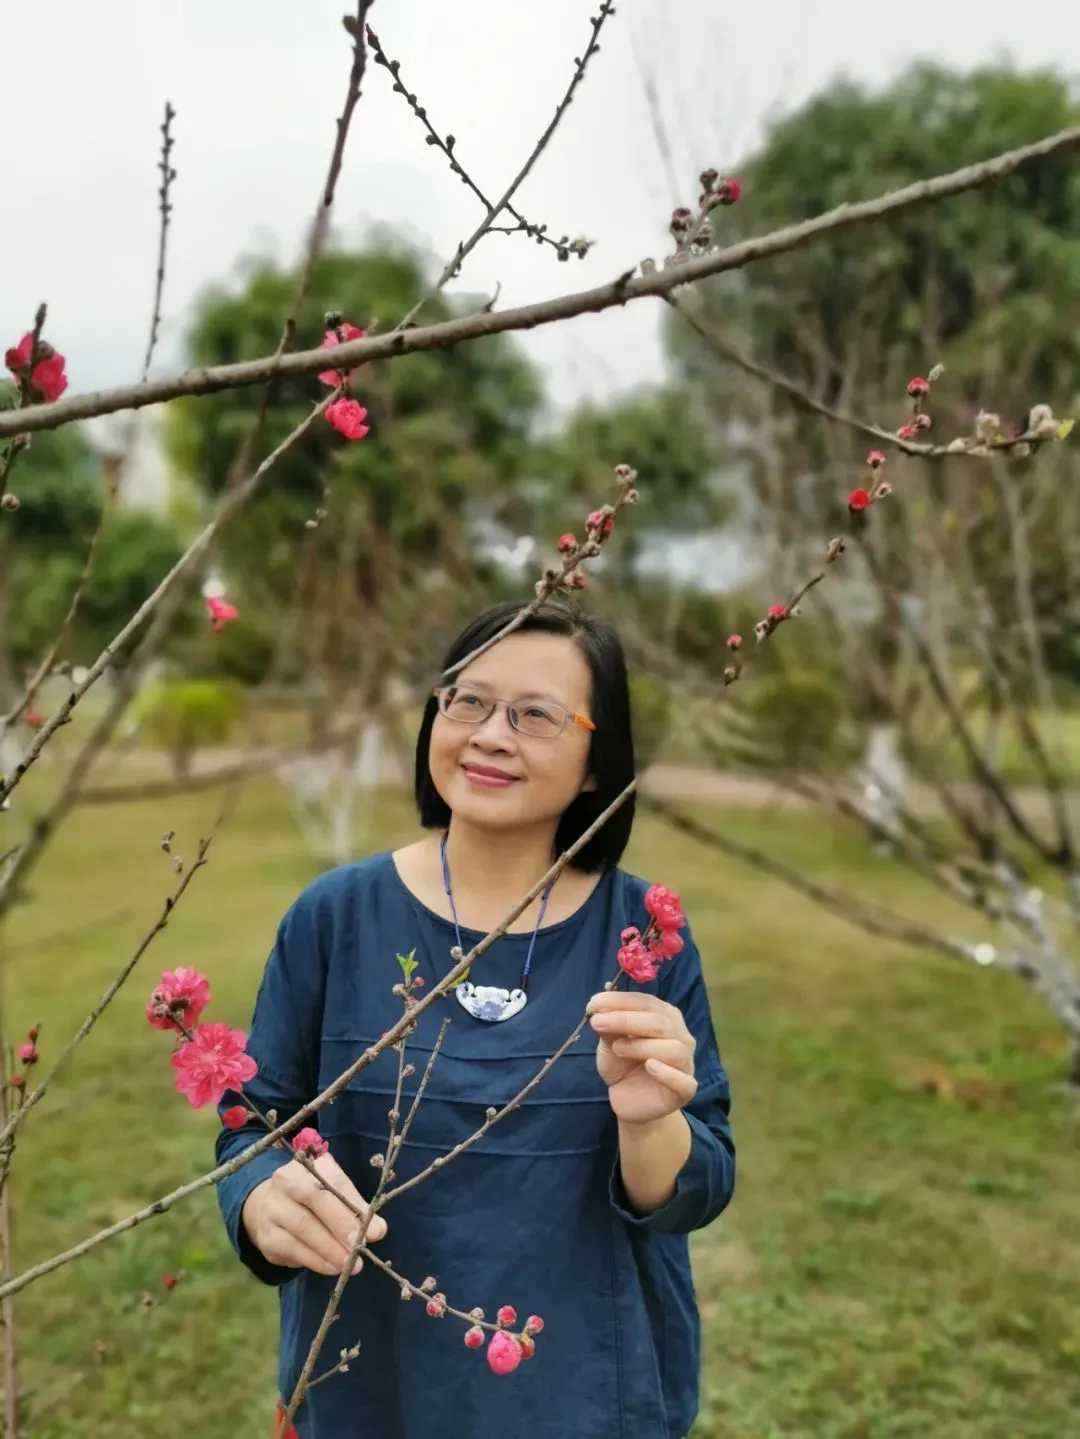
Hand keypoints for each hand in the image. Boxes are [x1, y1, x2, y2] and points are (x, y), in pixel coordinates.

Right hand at [241, 1149, 387, 1276]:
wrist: (268, 1206)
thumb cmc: (311, 1197)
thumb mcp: (332, 1191)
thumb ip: (355, 1207)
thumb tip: (378, 1230)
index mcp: (309, 1165)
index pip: (334, 1182)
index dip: (356, 1206)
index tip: (376, 1231)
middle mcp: (286, 1182)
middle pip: (316, 1201)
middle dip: (342, 1226)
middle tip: (360, 1248)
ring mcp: (273, 1208)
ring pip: (304, 1228)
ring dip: (331, 1249)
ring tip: (350, 1264)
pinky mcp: (267, 1236)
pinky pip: (293, 1249)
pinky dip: (316, 1261)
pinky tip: (332, 1268)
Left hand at [588, 990, 696, 1124]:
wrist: (630, 1101)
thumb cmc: (624, 1065)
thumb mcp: (611, 1043)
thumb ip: (609, 1026)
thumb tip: (598, 1005)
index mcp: (666, 1018)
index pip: (647, 1003)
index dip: (621, 1001)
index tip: (595, 1002)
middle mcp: (681, 1037)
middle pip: (660, 1023)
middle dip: (626, 1020)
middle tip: (597, 1022)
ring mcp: (686, 1064)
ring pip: (673, 1049)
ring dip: (642, 1046)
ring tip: (617, 1048)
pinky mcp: (685, 1090)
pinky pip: (683, 1081)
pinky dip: (666, 1073)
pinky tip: (649, 1066)